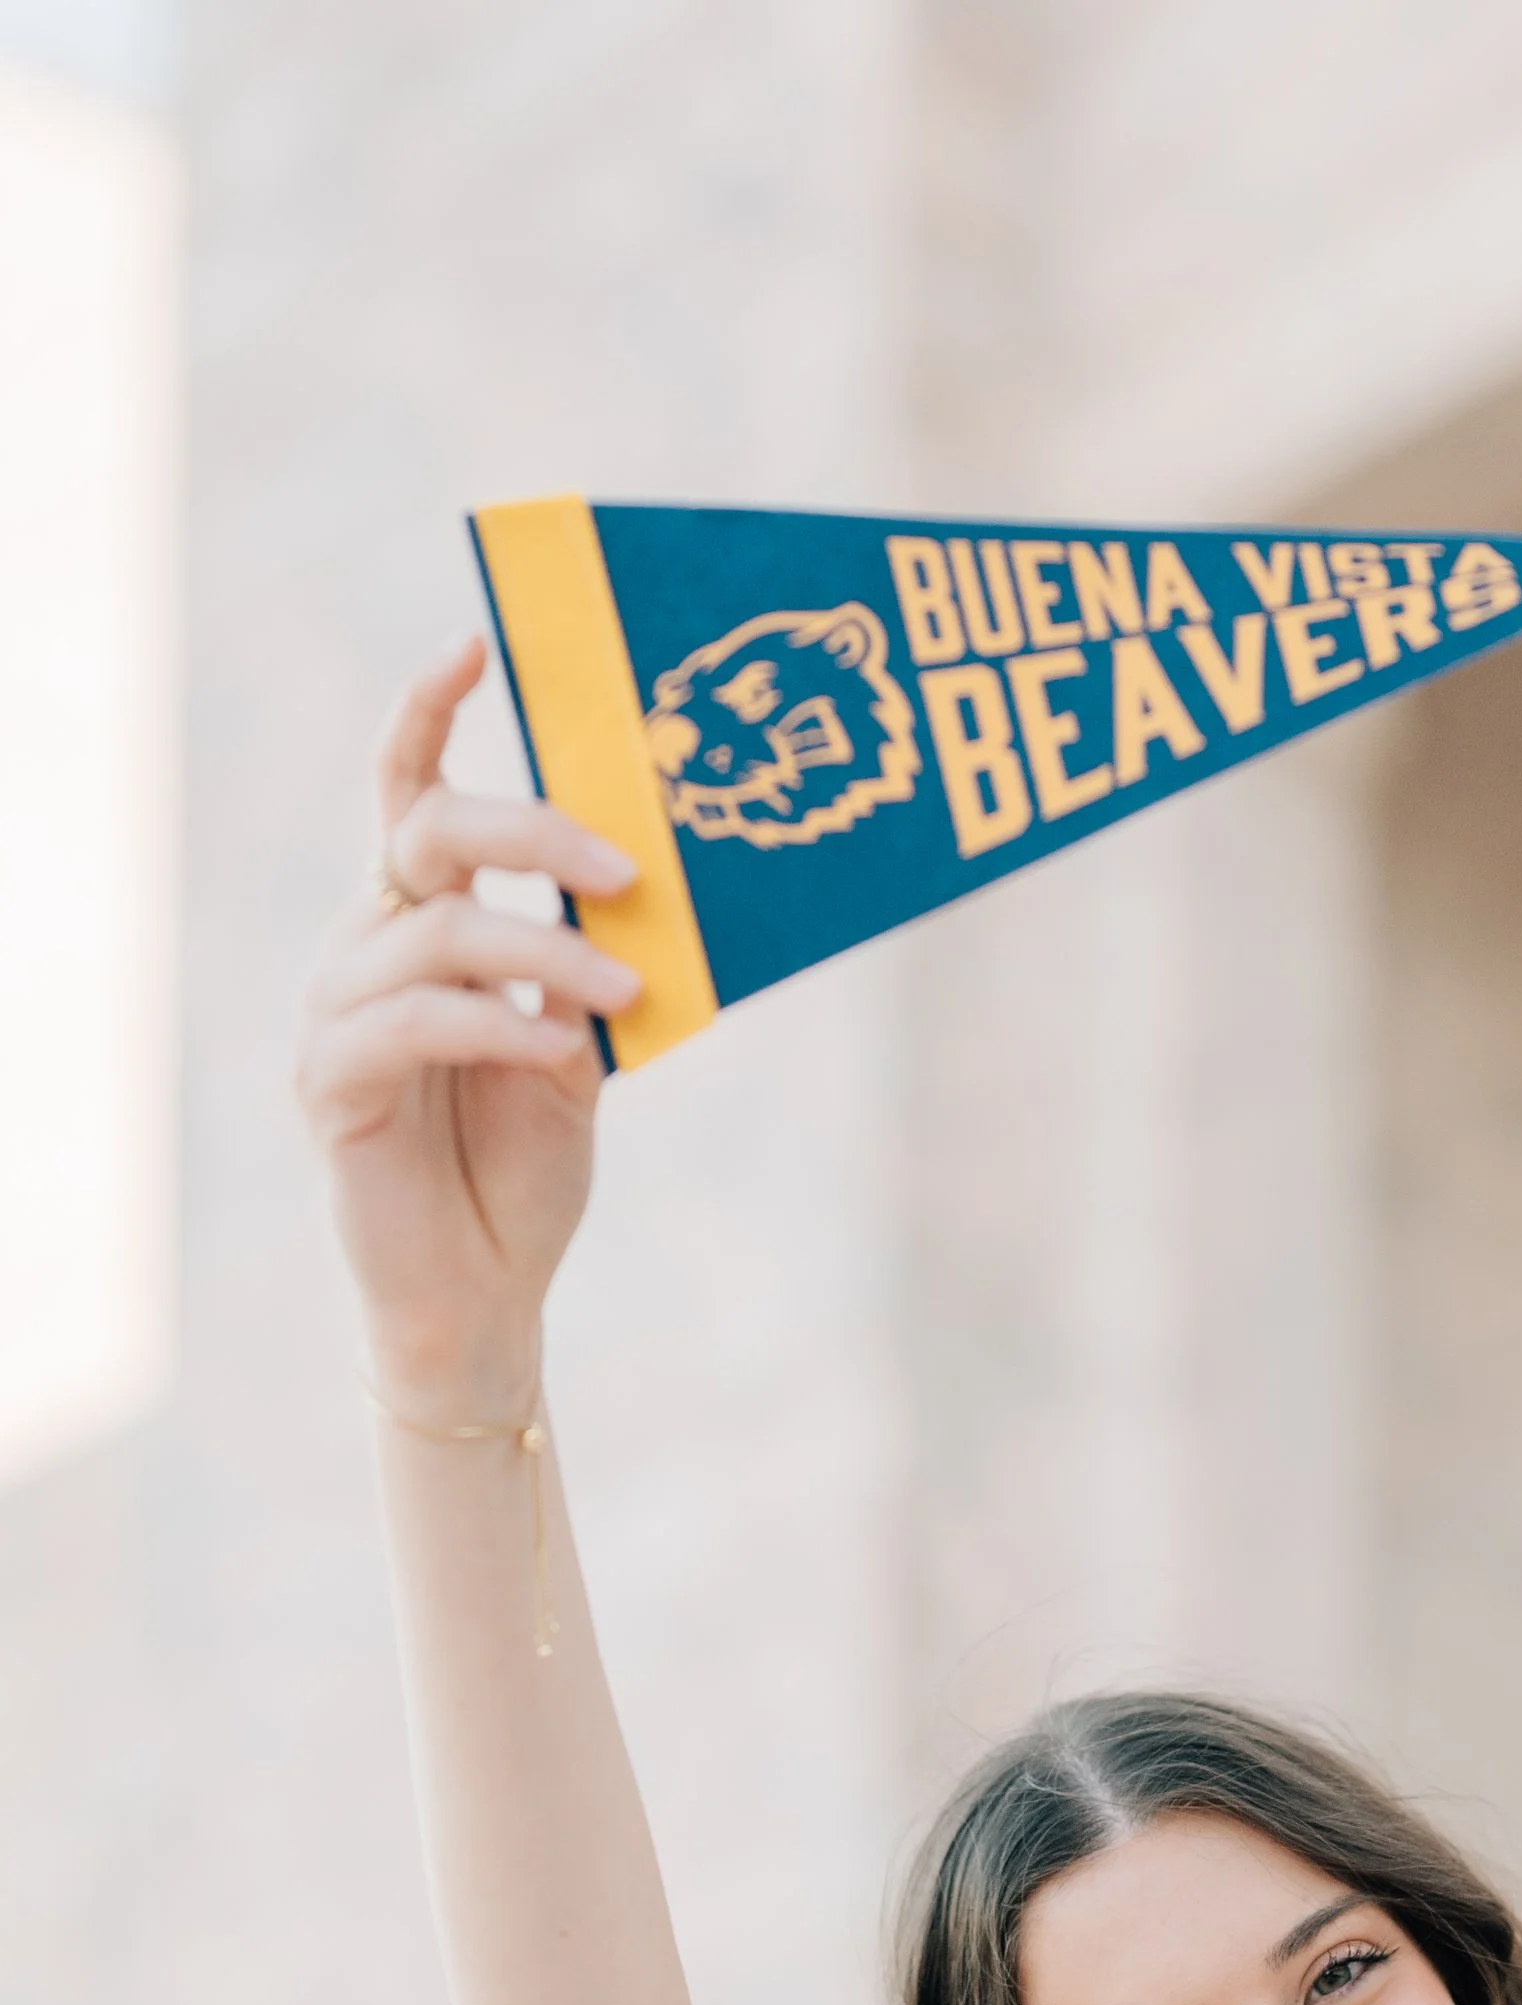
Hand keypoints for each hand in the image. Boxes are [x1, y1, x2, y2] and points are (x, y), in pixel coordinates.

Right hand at [297, 636, 643, 1417]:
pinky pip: (412, 1022)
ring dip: (544, 953)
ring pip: (437, 929)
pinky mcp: (331, 1084)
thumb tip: (647, 890)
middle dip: (535, 832)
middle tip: (629, 874)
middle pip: (429, 830)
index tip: (477, 645)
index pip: (411, 791)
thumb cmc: (525, 1170)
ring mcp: (338, 1013)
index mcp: (422, 922)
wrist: (484, 1298)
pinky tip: (558, 1057)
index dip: (429, 713)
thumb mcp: (581, 1052)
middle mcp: (367, 948)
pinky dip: (497, 1026)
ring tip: (622, 1001)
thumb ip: (590, 971)